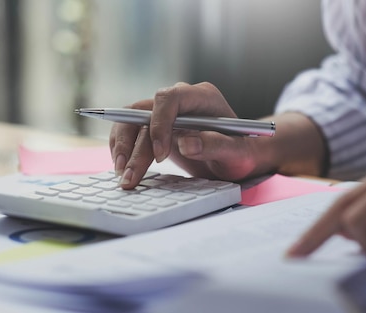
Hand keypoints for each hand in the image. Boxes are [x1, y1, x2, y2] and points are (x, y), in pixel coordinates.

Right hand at [109, 82, 276, 188]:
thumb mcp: (238, 153)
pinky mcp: (156, 126)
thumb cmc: (243, 153)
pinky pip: (130, 130)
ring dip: (122, 147)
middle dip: (134, 146)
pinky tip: (123, 168)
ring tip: (123, 176)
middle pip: (145, 113)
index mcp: (203, 97)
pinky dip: (123, 148)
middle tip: (130, 177)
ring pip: (131, 120)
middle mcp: (181, 99)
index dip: (159, 123)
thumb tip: (186, 143)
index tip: (160, 155)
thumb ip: (216, 146)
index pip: (170, 98)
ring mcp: (166, 112)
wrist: (239, 156)